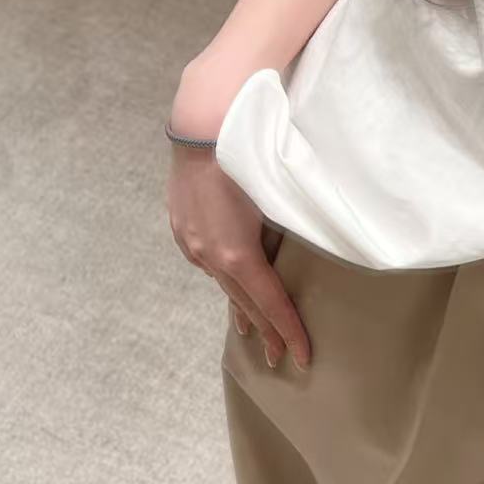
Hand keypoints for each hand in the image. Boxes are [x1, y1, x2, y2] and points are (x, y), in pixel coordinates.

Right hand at [167, 143, 311, 369]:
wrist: (203, 126)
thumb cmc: (251, 157)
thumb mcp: (277, 201)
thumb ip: (285, 237)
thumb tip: (299, 259)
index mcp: (237, 254)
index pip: (270, 304)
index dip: (288, 331)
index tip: (302, 357)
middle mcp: (210, 256)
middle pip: (243, 302)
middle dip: (264, 330)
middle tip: (281, 357)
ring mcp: (191, 242)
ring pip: (223, 283)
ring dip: (240, 307)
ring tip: (252, 332)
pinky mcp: (181, 228)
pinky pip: (207, 261)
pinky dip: (224, 278)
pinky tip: (228, 282)